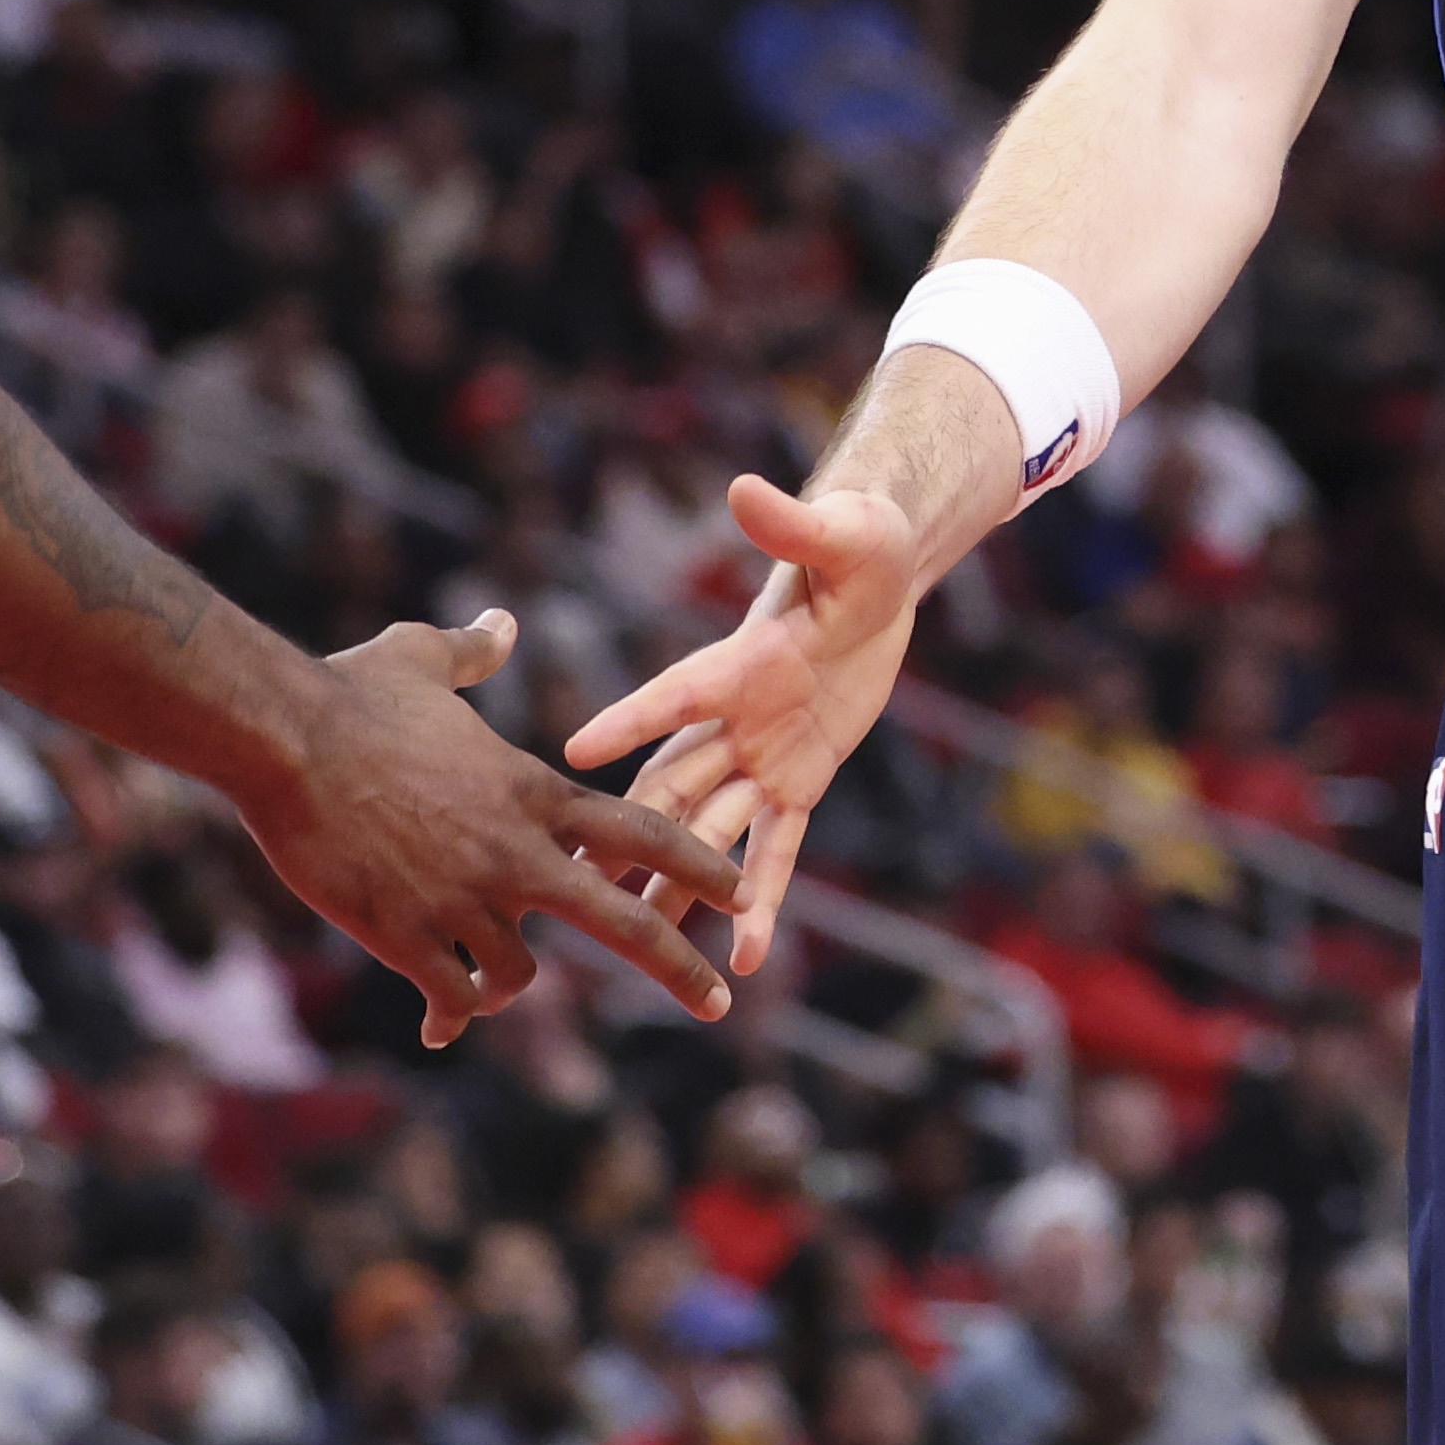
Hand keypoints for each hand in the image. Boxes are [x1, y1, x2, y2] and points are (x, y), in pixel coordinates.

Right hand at [244, 612, 743, 1046]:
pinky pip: (454, 996)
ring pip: (519, 975)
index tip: (741, 887)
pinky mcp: (408, 935)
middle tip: (717, 1008)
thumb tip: (501, 626)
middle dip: (678, 967)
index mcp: (535, 791)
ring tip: (477, 989)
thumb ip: (473, 653)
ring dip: (504, 984)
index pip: (643, 830)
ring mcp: (466, 898)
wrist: (284, 739)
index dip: (699, 862)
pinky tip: (437, 1025)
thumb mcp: (422, 658)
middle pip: (624, 923)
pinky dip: (452, 1013)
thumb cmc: (349, 693)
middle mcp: (517, 852)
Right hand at [567, 468, 941, 977]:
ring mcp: (760, 757)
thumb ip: (792, 524)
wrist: (876, 579)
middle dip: (624, 832)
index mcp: (734, 663)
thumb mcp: (842, 535)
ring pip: (708, 833)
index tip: (572, 753)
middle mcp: (734, 719)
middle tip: (569, 879)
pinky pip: (779, 852)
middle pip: (670, 786)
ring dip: (677, 884)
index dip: (631, 723)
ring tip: (638, 944)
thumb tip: (747, 489)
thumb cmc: (856, 542)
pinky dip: (764, 901)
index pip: (674, 696)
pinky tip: (745, 956)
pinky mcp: (797, 782)